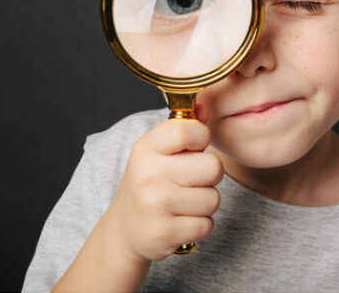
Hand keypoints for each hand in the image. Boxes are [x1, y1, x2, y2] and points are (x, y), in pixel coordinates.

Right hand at [103, 118, 223, 262]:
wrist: (125, 229)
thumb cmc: (149, 182)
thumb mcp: (157, 151)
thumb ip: (183, 130)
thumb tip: (205, 105)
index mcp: (146, 148)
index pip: (191, 130)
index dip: (201, 138)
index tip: (192, 148)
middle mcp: (148, 174)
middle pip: (213, 167)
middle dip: (208, 176)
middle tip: (189, 180)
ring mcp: (155, 205)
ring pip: (213, 199)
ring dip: (204, 203)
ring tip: (183, 202)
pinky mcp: (164, 234)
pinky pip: (206, 225)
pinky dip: (199, 225)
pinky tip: (180, 221)